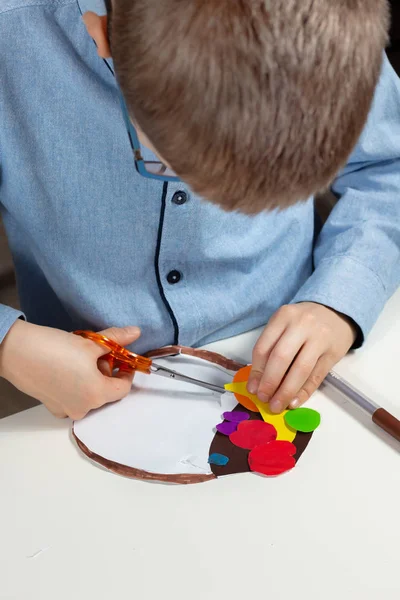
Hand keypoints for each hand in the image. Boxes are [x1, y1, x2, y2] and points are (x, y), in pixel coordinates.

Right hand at [0, 320, 140, 419]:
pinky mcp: (51, 406)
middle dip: (106, 373)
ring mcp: (65, 409)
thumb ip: (116, 339)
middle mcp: (83, 408)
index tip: (122, 359)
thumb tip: (135, 332)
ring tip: (80, 359)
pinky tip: (67, 369)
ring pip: (89, 394)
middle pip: (106, 392)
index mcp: (97, 395)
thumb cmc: (55, 349)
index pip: (123, 388)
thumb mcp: (91, 343)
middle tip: (97, 353)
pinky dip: (75, 385)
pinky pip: (72, 397)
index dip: (126, 372)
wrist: (17, 352)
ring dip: (91, 378)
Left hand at [247, 302, 356, 412]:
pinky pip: (316, 376)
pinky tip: (294, 402)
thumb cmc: (303, 321)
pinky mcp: (333, 353)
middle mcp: (301, 325)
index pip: (264, 347)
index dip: (256, 371)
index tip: (252, 389)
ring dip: (286, 391)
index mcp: (283, 316)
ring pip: (300, 369)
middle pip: (281, 358)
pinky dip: (304, 392)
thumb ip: (271, 346)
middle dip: (269, 382)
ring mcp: (319, 338)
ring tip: (277, 405)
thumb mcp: (284, 324)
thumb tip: (258, 381)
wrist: (336, 311)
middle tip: (263, 399)